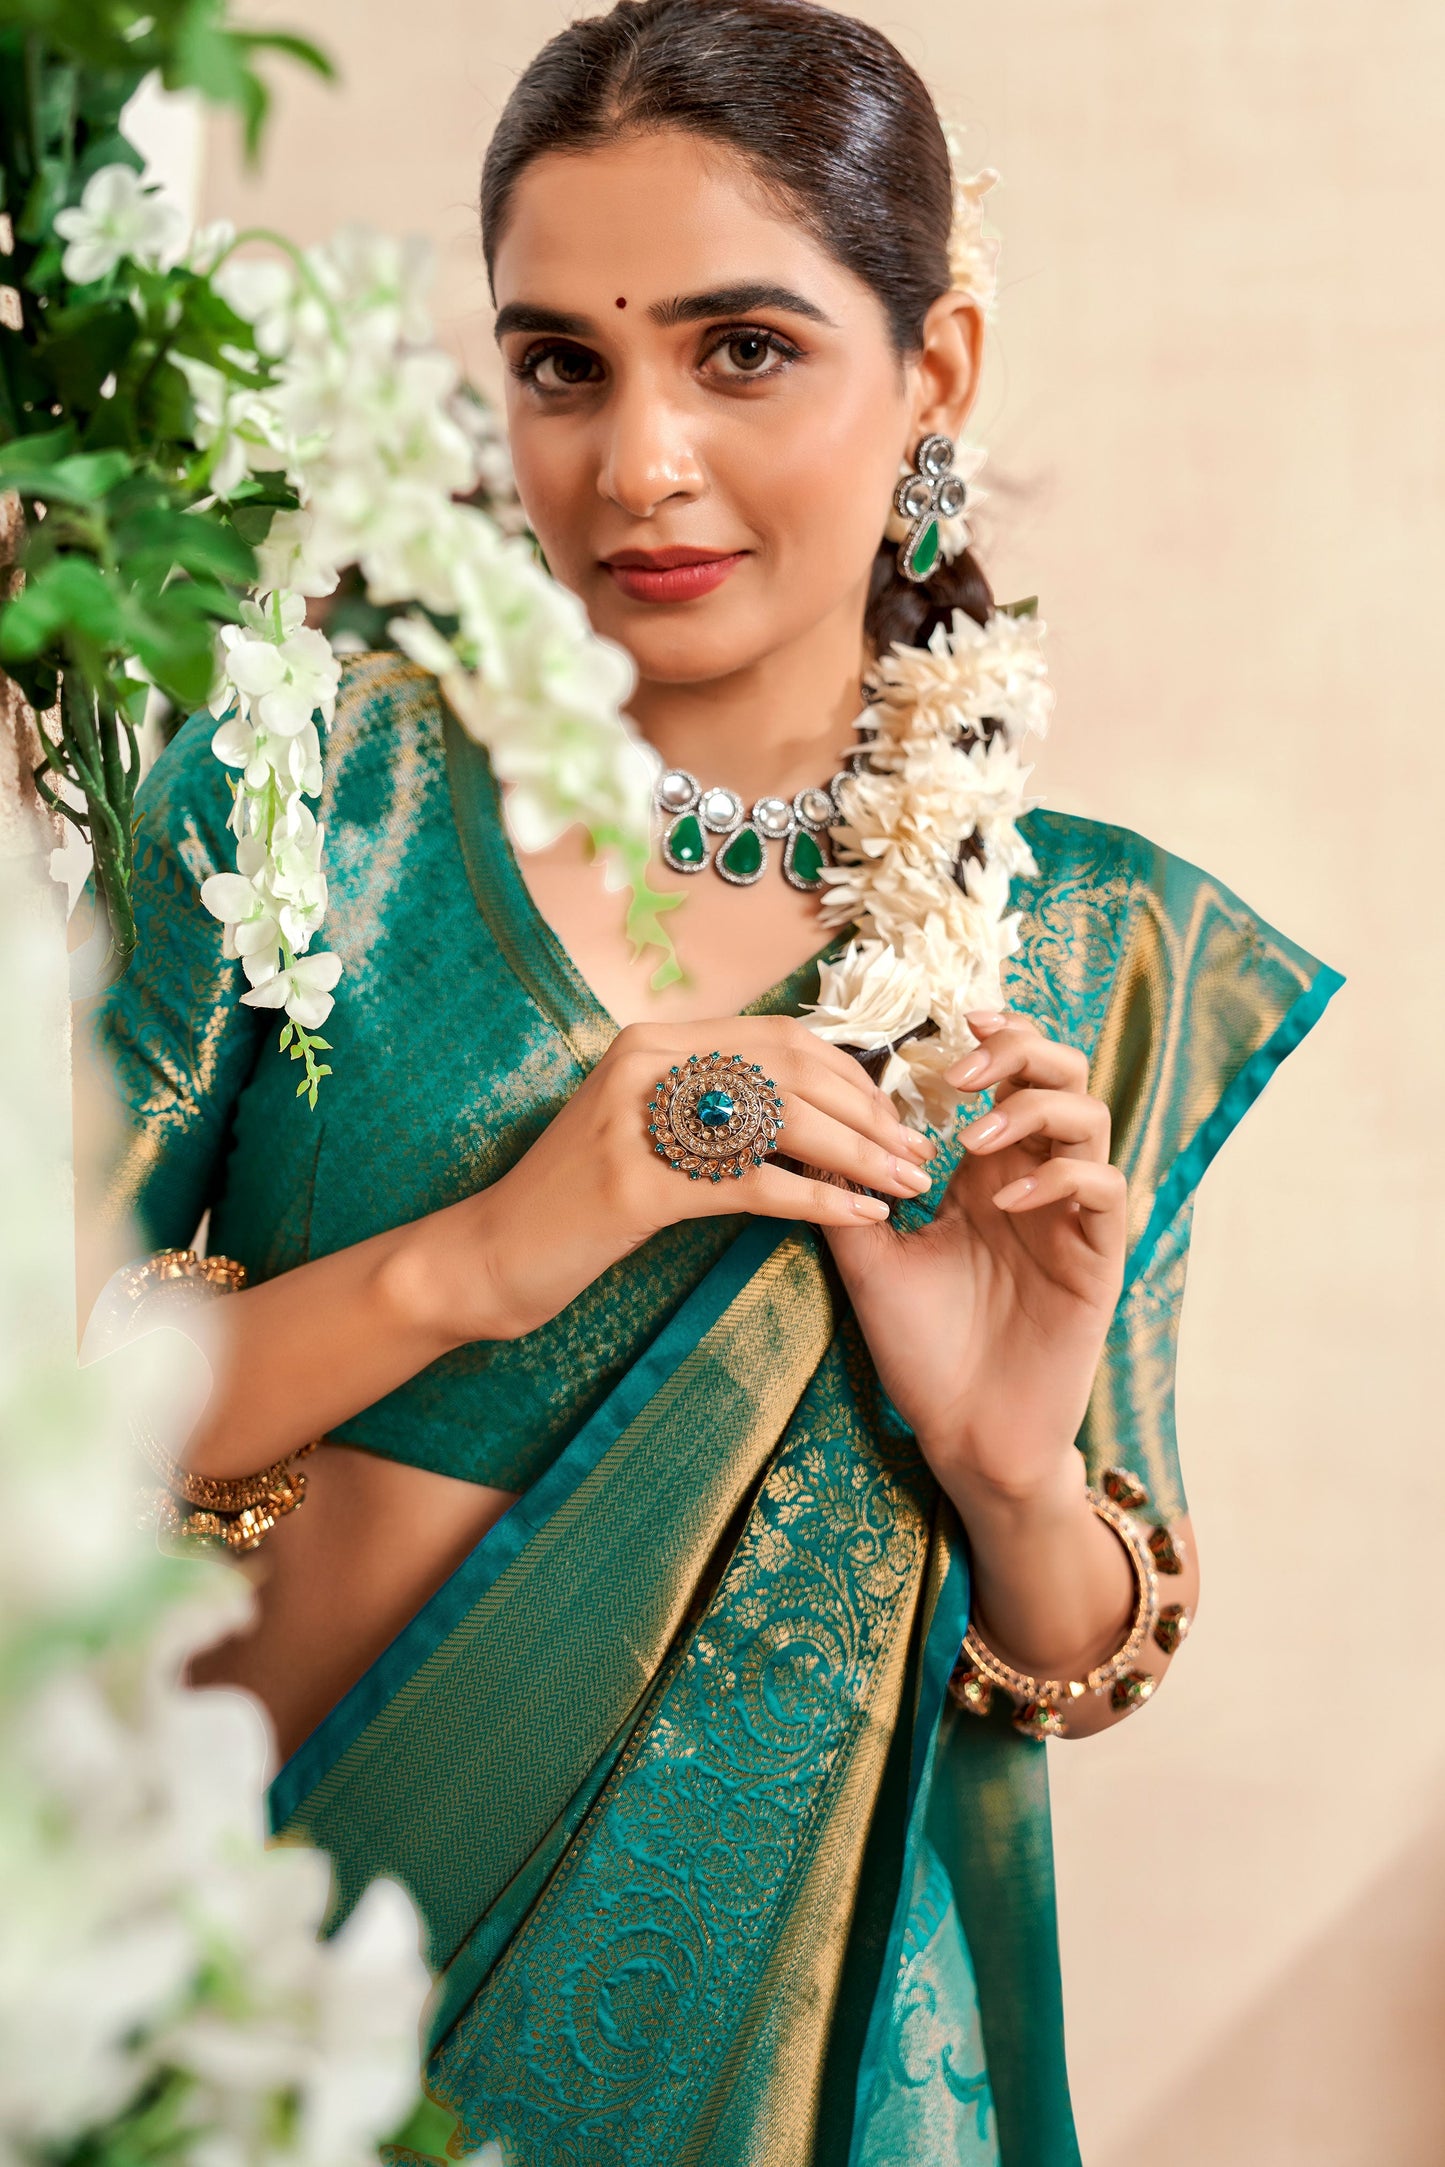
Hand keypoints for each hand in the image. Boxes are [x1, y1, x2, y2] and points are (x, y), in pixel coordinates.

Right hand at [428, 1016, 937, 1341]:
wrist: (488, 1253)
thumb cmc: (575, 1202)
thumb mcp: (644, 1131)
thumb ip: (711, 1106)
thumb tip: (811, 1108)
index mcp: (653, 1041)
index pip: (781, 1037)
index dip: (852, 1074)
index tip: (896, 1117)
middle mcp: (646, 1061)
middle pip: (792, 1072)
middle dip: (870, 1115)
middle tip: (918, 1155)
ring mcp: (636, 1118)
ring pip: (782, 1122)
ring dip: (859, 1157)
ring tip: (905, 1187)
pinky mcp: (636, 1181)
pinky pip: (753, 1184)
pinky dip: (817, 1201)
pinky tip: (859, 1220)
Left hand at [823, 1010, 1126, 1510]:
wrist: (964, 1433)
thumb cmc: (921, 1349)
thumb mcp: (867, 1260)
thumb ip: (844, 1194)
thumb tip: (802, 1127)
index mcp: (986, 1172)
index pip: (1009, 1074)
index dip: (993, 1035)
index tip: (949, 1019)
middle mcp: (1034, 1180)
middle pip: (1063, 1074)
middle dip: (1019, 1051)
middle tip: (960, 1070)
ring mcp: (1071, 1217)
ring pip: (1091, 1116)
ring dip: (1033, 1109)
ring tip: (972, 1140)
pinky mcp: (1097, 1258)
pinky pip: (1103, 1187)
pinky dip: (1057, 1177)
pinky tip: (1001, 1204)